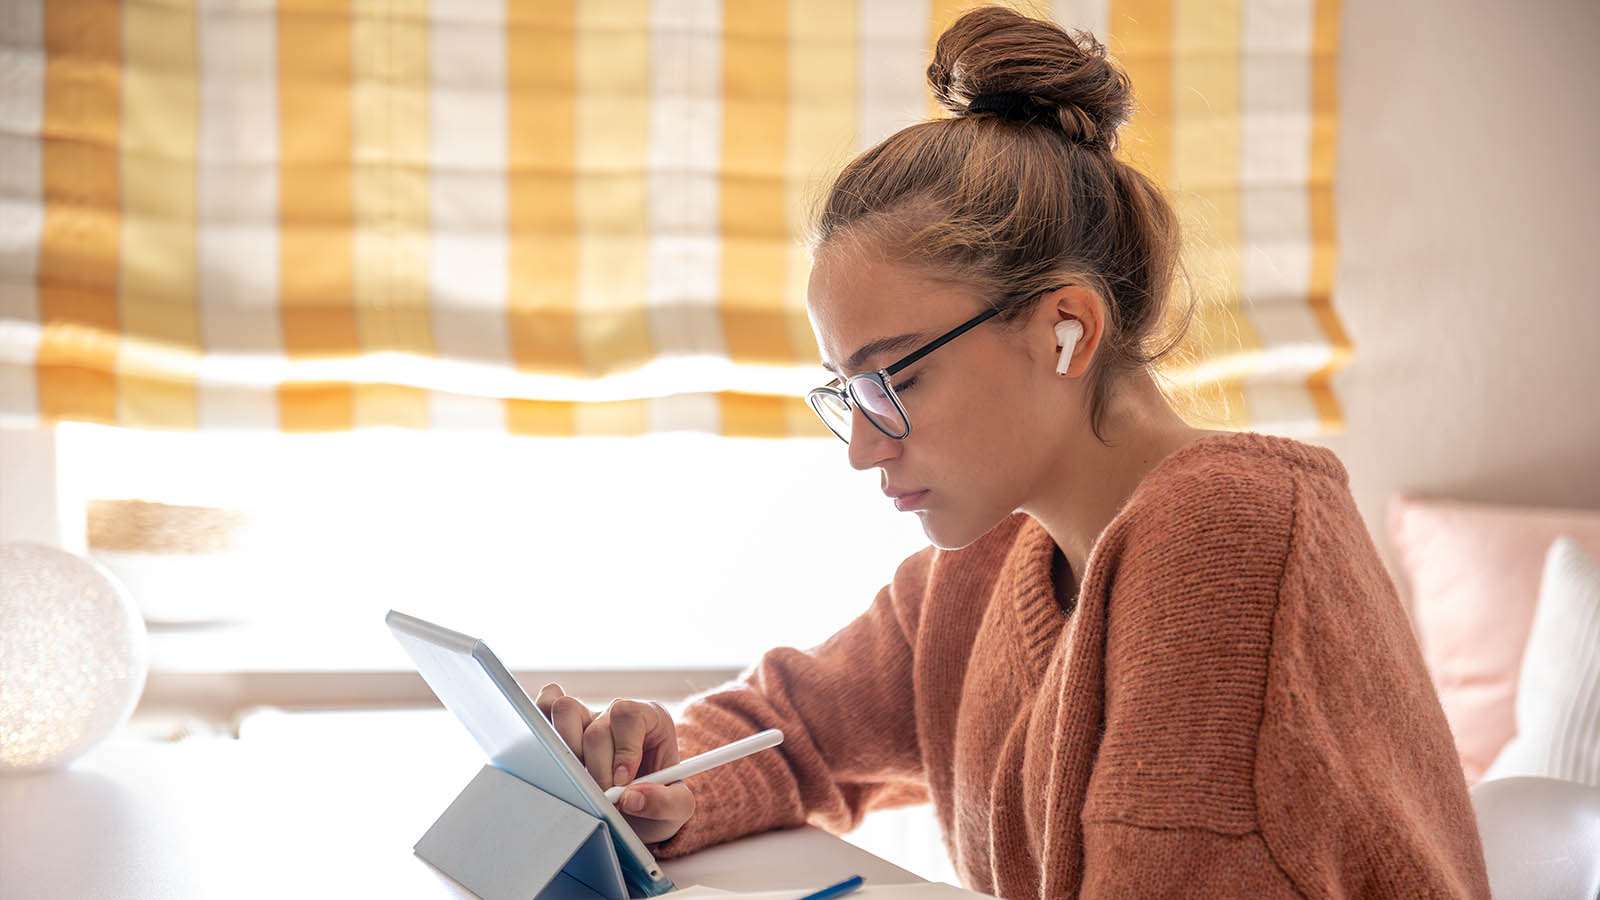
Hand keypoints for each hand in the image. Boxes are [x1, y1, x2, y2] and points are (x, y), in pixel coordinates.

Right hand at [535, 683, 695, 843]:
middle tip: (604, 796)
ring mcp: (588, 719)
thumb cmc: (657, 803)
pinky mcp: (562, 729)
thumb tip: (632, 797)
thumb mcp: (677, 809)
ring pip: (565, 709)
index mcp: (652, 720)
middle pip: (596, 727)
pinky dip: (542, 723)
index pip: (629, 715)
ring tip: (579, 779)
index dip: (624, 749)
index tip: (623, 781)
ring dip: (566, 750)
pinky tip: (552, 755)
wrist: (639, 816)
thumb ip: (665, 803)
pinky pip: (545, 706)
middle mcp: (617, 715)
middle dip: (597, 768)